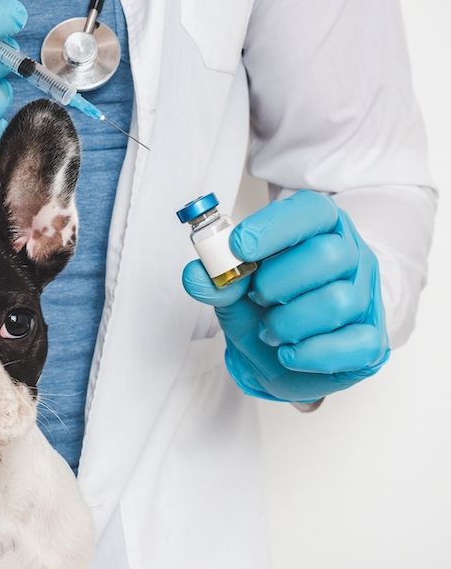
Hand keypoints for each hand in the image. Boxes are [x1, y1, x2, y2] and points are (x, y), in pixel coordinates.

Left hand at [182, 190, 389, 403]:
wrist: (278, 358)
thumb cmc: (261, 311)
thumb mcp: (233, 292)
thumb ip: (216, 281)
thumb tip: (195, 273)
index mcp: (318, 230)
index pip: (312, 210)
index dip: (274, 226)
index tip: (239, 248)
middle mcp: (349, 257)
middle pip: (328, 256)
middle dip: (277, 283)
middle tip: (258, 297)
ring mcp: (364, 298)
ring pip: (337, 301)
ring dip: (287, 323)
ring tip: (270, 329)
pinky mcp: (372, 341)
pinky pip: (354, 343)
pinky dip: (310, 353)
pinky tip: (288, 353)